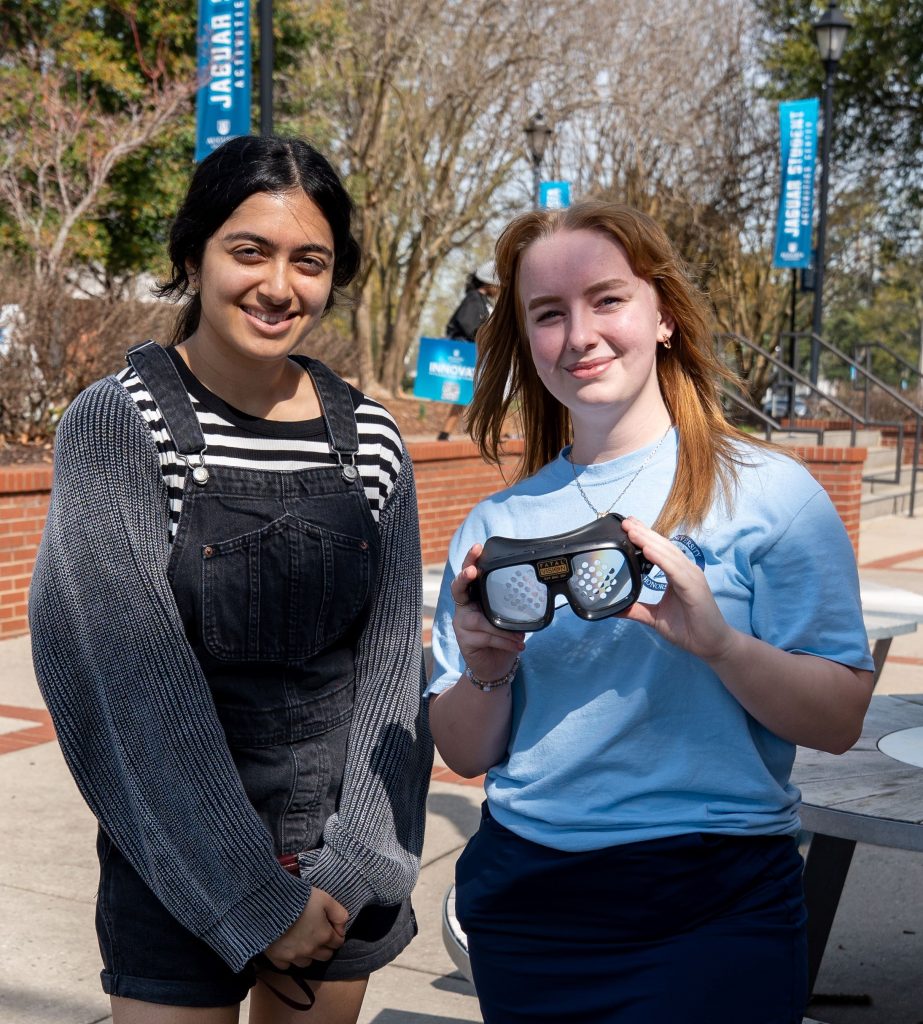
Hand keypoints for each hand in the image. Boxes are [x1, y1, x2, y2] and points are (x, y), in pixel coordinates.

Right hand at [262, 887, 347, 968]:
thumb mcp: (325, 899)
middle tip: (318, 933)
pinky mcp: (277, 959)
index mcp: (324, 936)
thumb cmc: (299, 899)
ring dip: (308, 954)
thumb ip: (339, 913)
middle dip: (325, 946)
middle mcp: (311, 950)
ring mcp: (294, 957)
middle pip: (325, 956)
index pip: (338, 942)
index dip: (337, 934)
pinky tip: (287, 947)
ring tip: (303, 940)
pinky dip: (289, 959)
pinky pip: (287, 966)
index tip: (331, 926)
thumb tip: (342, 927)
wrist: (269, 905)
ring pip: (308, 963)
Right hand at [451, 543, 524, 683]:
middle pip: (458, 587)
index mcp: (475, 596)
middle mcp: (464, 607)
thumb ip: (512, 604)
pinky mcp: (464, 641)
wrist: (495, 666)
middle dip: (464, 577)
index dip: (471, 560)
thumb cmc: (502, 637)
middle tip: (472, 571)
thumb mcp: (508, 617)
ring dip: (501, 627)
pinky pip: (485, 637)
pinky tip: (517, 645)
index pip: (469, 574)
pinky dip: (504, 641)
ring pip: (478, 620)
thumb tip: (533, 591)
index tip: (478, 548)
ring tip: (519, 635)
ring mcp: (461, 624)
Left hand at [618, 517, 735, 661]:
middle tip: (625, 521)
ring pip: (667, 553)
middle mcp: (685, 570)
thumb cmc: (687, 629)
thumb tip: (615, 608)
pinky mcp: (694, 587)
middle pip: (662, 546)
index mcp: (676, 574)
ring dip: (649, 541)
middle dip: (643, 533)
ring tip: (632, 530)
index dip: (644, 536)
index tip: (628, 525)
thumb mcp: (655, 617)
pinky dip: (661, 559)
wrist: (710, 645)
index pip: (659, 550)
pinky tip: (647, 550)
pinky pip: (675, 569)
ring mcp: (691, 576)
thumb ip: (636, 610)